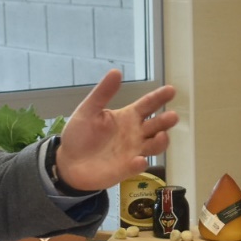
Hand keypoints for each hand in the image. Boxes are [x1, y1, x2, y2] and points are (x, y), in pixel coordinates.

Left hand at [55, 69, 177, 191]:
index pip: (148, 105)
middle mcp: (135, 134)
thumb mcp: (88, 110)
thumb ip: (103, 93)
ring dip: (160, 142)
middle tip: (172, 116)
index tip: (171, 90)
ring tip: (162, 136)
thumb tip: (116, 71)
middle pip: (156, 125)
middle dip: (166, 121)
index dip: (159, 97)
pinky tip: (139, 160)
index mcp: (128, 117)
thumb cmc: (80, 135)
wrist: (68, 162)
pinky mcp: (126, 169)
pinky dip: (140, 163)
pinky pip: (137, 166)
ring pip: (154, 146)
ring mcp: (133, 152)